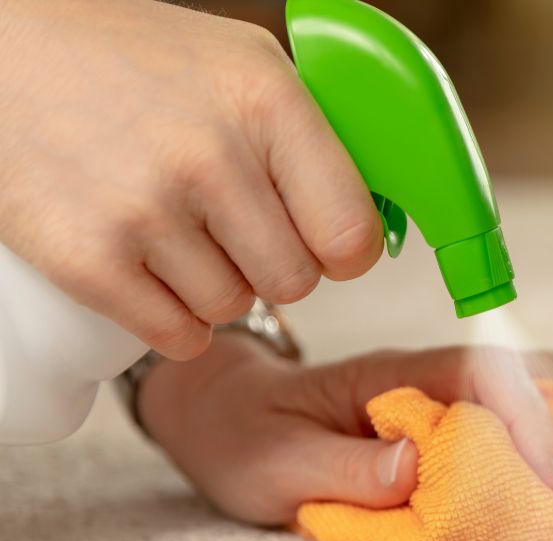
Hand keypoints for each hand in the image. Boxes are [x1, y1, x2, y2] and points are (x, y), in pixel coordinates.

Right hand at [0, 0, 381, 359]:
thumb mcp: (244, 65)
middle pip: (295, 281)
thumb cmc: (137, 60)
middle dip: (273, 263)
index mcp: (266, 102)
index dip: (342, 249)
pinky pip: (178, 336)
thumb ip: (314, 137)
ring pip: (234, 308)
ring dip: (215, 286)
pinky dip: (172, 319)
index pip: (351, 234)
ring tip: (176, 229)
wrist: (6, 52)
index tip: (322, 240)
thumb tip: (375, 219)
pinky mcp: (89, 259)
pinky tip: (151, 269)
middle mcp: (210, 156)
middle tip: (232, 226)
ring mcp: (145, 211)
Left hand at [138, 333, 552, 524]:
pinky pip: (501, 434)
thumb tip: (418, 465)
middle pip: (526, 375)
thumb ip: (345, 467)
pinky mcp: (440, 428)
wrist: (222, 414)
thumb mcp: (275, 464)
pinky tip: (522, 502)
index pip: (482, 373)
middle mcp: (425, 379)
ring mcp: (437, 401)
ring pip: (523, 403)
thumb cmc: (243, 435)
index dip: (527, 418)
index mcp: (390, 376)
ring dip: (551, 445)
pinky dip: (525, 464)